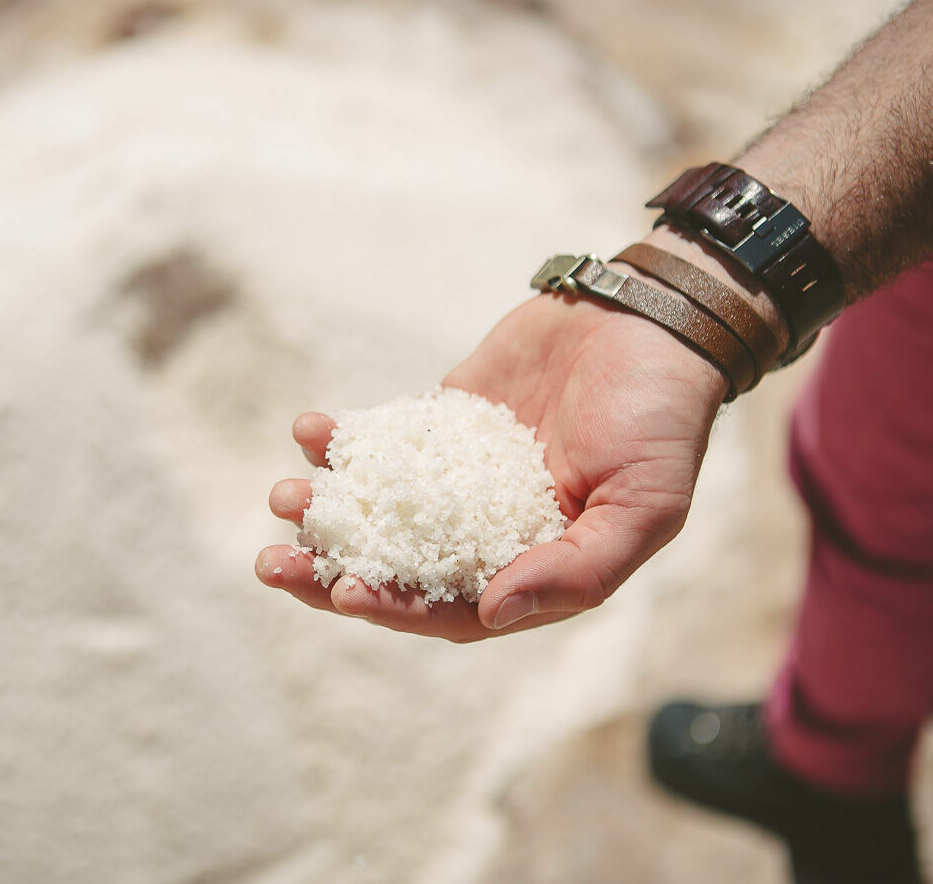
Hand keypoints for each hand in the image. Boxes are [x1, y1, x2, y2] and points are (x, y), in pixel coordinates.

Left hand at [256, 288, 728, 641]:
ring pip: (379, 508)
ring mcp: (458, 477)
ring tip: (284, 495)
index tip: (343, 591)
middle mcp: (487, 533)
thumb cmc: (661, 419)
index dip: (394, 607)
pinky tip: (309, 431)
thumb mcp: (644, 506)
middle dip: (330, 570)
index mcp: (533, 568)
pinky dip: (344, 442)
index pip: (449, 609)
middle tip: (272, 561)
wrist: (648, 321)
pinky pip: (383, 442)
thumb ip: (576, 569)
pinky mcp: (442, 422)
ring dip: (328, 509)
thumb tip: (492, 612)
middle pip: (395, 568)